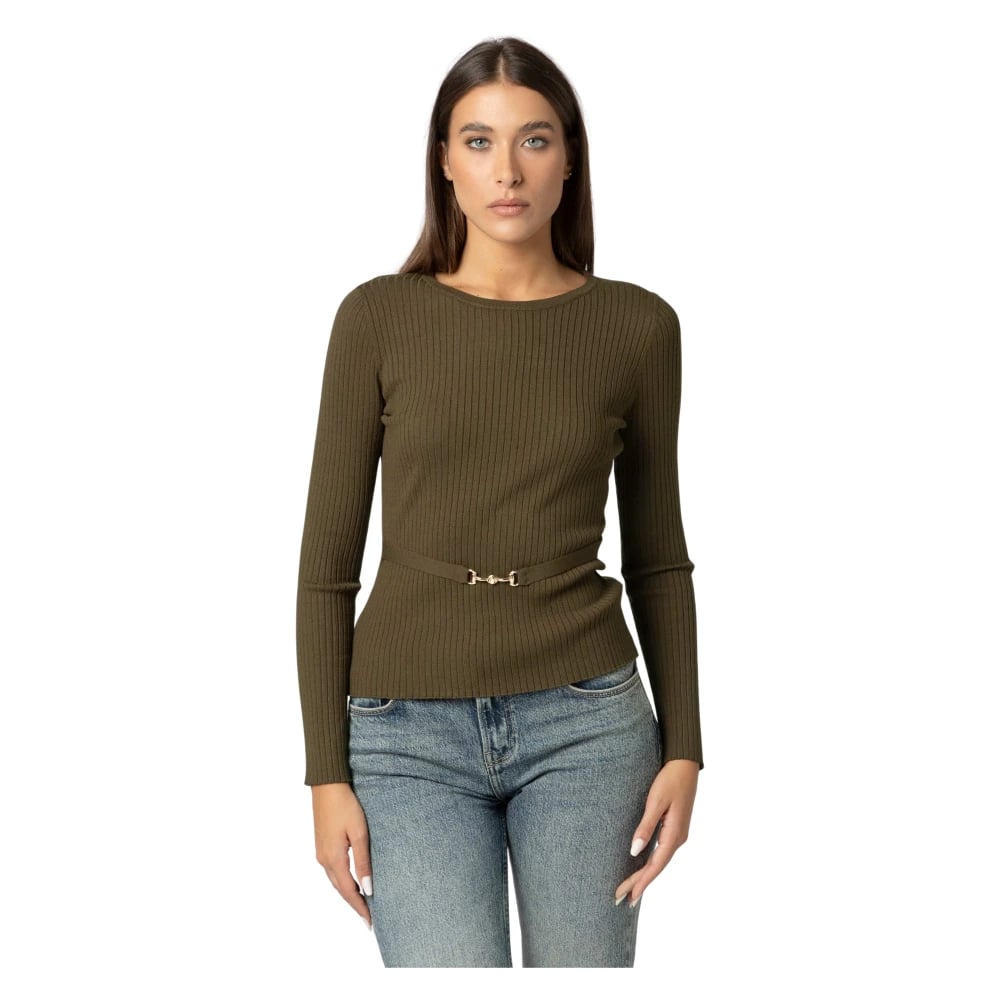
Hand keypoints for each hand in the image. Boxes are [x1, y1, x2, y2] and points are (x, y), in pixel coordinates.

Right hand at [311, 782, 373, 930]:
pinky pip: (333, 871)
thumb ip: (363, 861)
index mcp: (333, 858)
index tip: (371, 922)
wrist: (327, 784)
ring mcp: (321, 852)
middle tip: (369, 918)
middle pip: (340, 889)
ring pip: (336, 881)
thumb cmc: (346, 804)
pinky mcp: (322, 844)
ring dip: (349, 893)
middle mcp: (324, 859)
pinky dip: (343, 881)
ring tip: (364, 903)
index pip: (348, 891)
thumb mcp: (359, 832)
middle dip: (355, 904)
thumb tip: (368, 889)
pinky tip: (352, 881)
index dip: (360, 907)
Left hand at [614, 758, 698, 906]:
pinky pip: (661, 851)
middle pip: (656, 867)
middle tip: (622, 899)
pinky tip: (642, 866)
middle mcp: (677, 838)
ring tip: (630, 889)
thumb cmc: (670, 780)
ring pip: (658, 860)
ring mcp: (677, 834)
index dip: (641, 882)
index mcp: (674, 835)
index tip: (628, 897)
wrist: (685, 765)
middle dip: (640, 883)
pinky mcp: (673, 827)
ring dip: (644, 875)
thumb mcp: (656, 802)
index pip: (655, 865)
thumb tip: (634, 851)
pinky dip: (650, 862)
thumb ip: (645, 827)